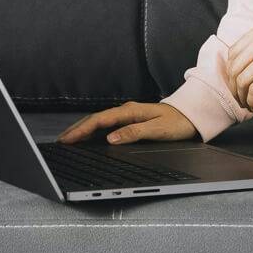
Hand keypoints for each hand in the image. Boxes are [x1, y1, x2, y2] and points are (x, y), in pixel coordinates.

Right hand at [56, 101, 196, 144]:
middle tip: (60, 141)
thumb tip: (111, 138)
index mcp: (131, 111)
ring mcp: (128, 115)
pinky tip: (88, 138)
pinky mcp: (131, 120)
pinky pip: (107, 125)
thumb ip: (134, 133)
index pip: (100, 120)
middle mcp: (127, 111)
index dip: (82, 130)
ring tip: (68, 140)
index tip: (68, 139)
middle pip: (95, 120)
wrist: (192, 115)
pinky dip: (94, 131)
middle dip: (76, 130)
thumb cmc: (178, 123)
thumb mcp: (157, 130)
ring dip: (83, 130)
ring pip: (100, 122)